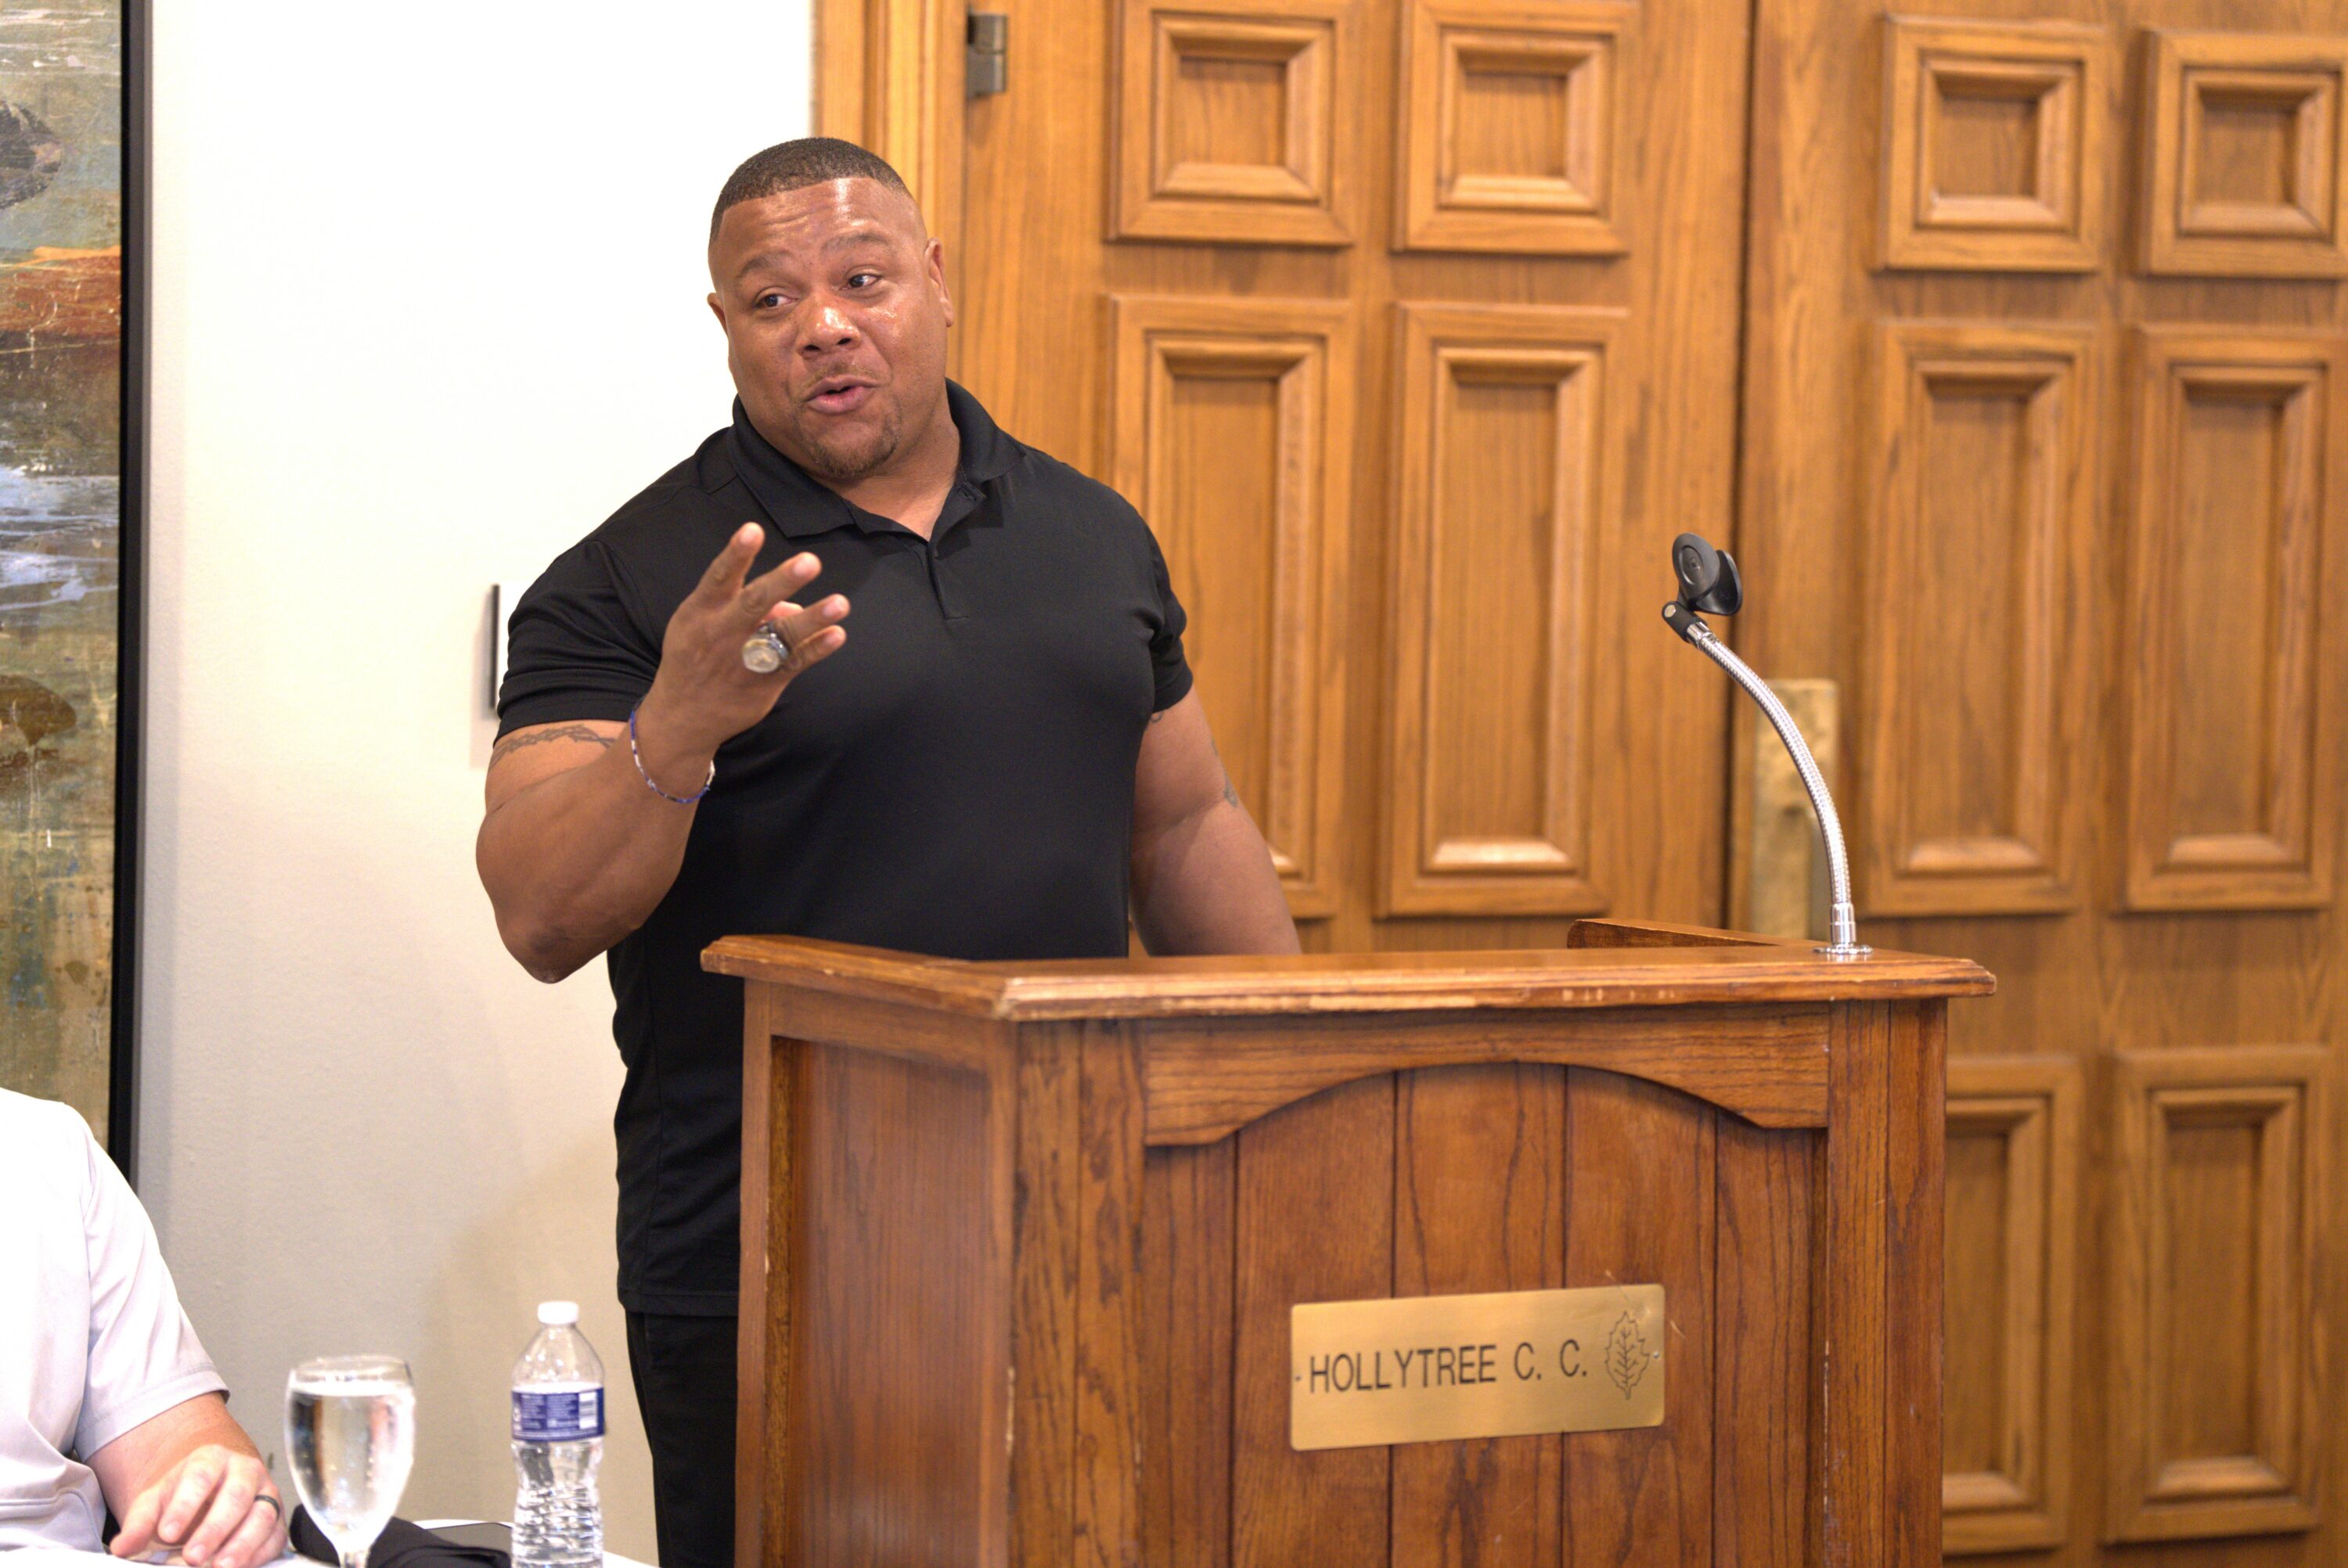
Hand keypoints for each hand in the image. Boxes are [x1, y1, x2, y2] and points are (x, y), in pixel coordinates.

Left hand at [109, 1444, 285, 1567]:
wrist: (214, 1489)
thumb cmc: (185, 1495)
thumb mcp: (156, 1501)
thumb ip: (139, 1523)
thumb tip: (123, 1548)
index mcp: (212, 1459)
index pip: (201, 1476)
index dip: (185, 1505)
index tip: (167, 1533)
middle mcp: (245, 1471)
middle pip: (236, 1496)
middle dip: (215, 1529)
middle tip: (192, 1558)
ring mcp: (266, 1494)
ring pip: (263, 1515)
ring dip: (242, 1544)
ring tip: (220, 1567)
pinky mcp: (277, 1520)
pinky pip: (277, 1536)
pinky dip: (260, 1555)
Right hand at [642, 522, 849, 759]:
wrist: (682, 715)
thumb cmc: (694, 655)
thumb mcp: (698, 622)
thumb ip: (737, 601)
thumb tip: (790, 601)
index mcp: (701, 612)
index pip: (719, 577)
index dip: (736, 553)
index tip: (753, 530)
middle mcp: (722, 633)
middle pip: (754, 603)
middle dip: (782, 581)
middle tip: (809, 562)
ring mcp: (743, 659)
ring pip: (781, 636)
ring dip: (812, 619)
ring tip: (840, 604)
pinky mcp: (763, 683)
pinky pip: (794, 663)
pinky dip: (817, 649)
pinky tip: (837, 634)